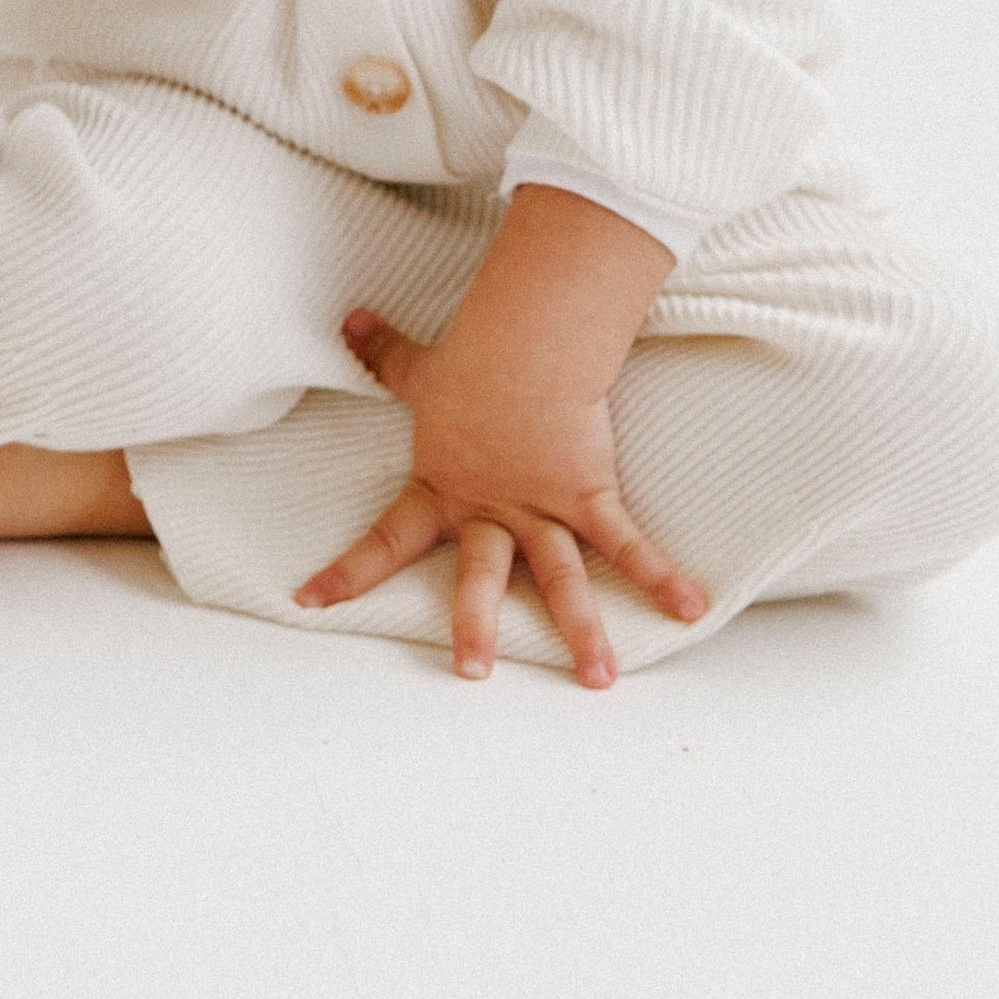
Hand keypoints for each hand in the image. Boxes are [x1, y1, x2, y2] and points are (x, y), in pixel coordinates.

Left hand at [295, 305, 707, 686]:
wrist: (525, 348)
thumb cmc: (473, 361)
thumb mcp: (422, 368)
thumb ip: (385, 355)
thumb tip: (350, 318)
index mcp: (443, 490)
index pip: (385, 539)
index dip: (348, 571)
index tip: (309, 600)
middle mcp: (491, 510)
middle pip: (480, 577)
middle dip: (474, 626)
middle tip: (470, 672)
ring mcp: (541, 509)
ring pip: (559, 580)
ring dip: (581, 631)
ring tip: (597, 680)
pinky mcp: (587, 496)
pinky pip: (626, 543)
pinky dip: (659, 575)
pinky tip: (689, 609)